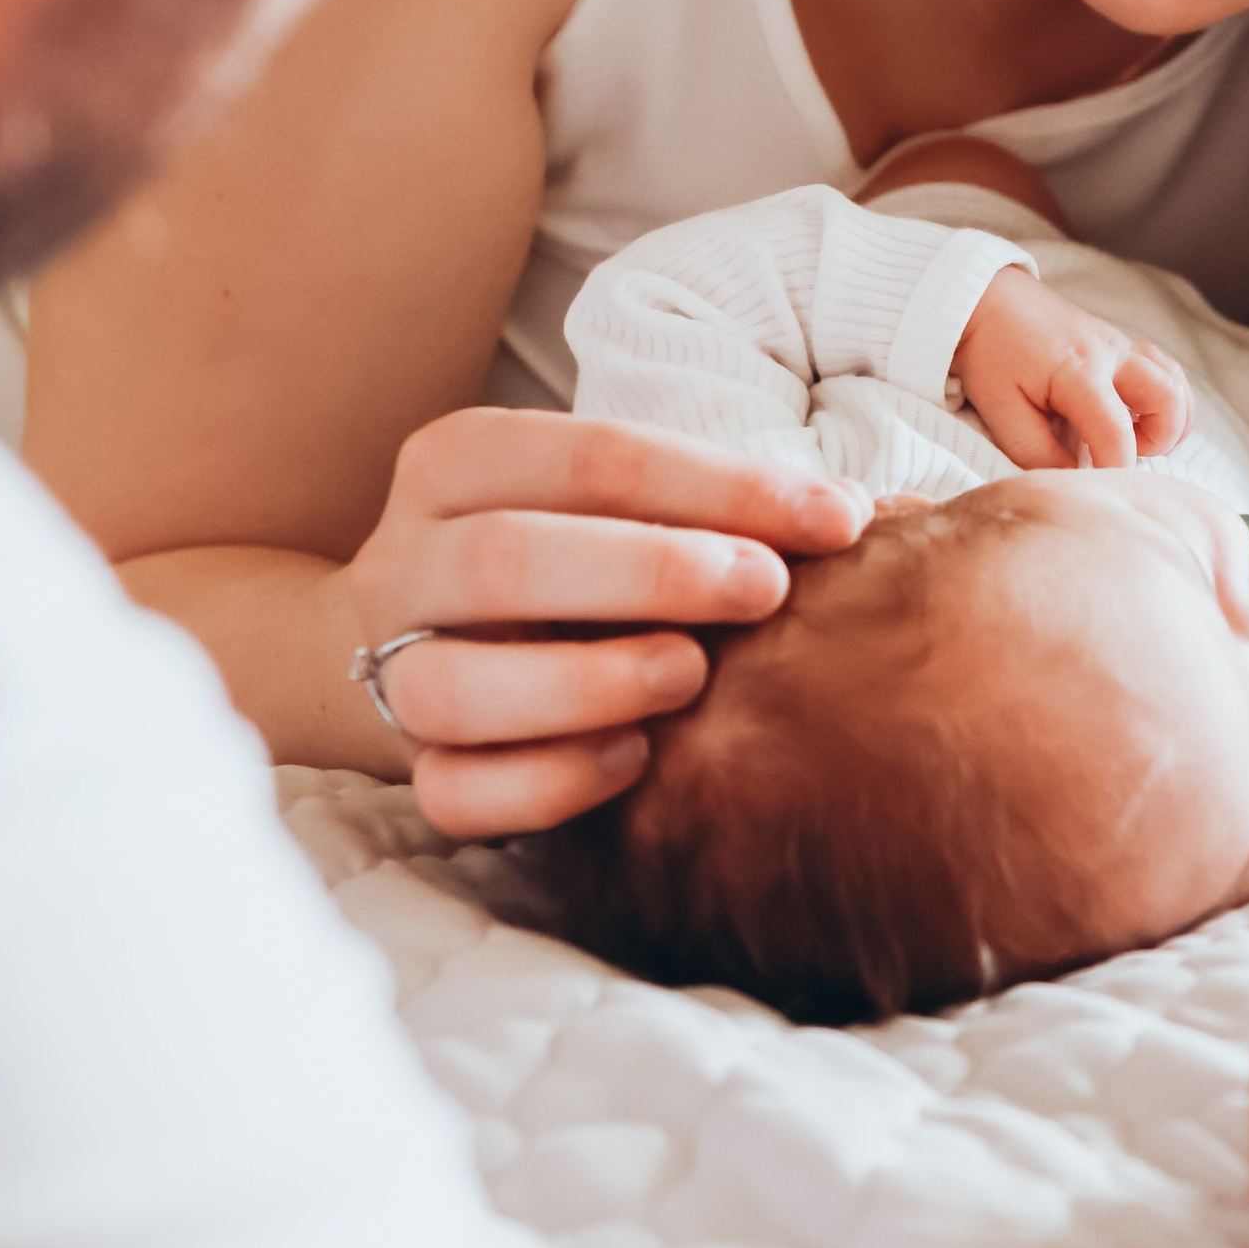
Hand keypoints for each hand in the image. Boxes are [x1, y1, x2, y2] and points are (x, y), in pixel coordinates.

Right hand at [339, 407, 871, 836]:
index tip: (839, 518)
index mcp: (462, 462)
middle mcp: (409, 558)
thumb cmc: (568, 557)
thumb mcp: (616, 503)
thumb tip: (854, 514)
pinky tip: (636, 762)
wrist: (427, 639)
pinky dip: (547, 782)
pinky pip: (454, 791)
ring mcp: (394, 667)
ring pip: (452, 684)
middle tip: (768, 591)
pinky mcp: (408, 766)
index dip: (723, 486)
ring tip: (692, 678)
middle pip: (506, 557)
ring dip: (587, 682)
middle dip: (653, 571)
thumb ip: (709, 504)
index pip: (592, 456)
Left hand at [953, 268, 1190, 470]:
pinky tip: (1135, 414)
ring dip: (1168, 418)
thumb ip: (1036, 452)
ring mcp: (1121, 345)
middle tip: (1124, 454)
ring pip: (1176, 383)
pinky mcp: (1121, 343)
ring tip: (1132, 436)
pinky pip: (1164, 369)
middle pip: (1170, 400)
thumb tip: (1072, 479)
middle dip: (1160, 440)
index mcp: (1078, 373)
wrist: (985, 298)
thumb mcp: (1000, 410)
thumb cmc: (989, 353)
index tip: (1099, 489)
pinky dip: (1164, 397)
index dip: (1115, 470)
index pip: (1116, 433)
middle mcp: (1111, 354)